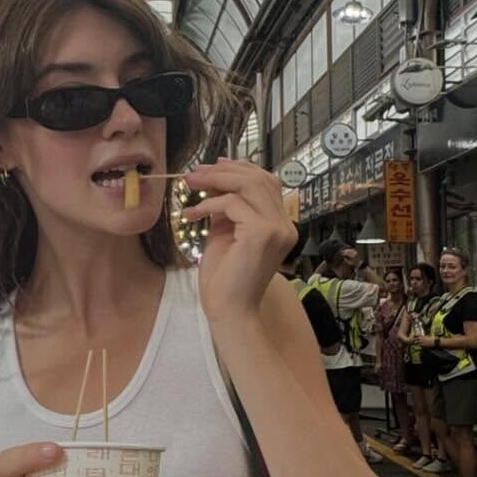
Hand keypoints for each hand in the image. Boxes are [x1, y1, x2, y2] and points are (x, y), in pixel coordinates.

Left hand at [180, 159, 295, 327]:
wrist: (229, 310)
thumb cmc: (225, 277)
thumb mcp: (226, 232)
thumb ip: (228, 207)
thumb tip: (214, 181)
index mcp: (280, 224)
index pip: (267, 182)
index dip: (240, 168)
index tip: (213, 165)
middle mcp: (285, 224)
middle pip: (259, 178)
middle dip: (224, 170)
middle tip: (194, 173)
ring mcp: (277, 228)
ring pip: (249, 185)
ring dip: (216, 180)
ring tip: (191, 184)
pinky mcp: (262, 234)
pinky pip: (233, 203)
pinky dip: (209, 204)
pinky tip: (192, 214)